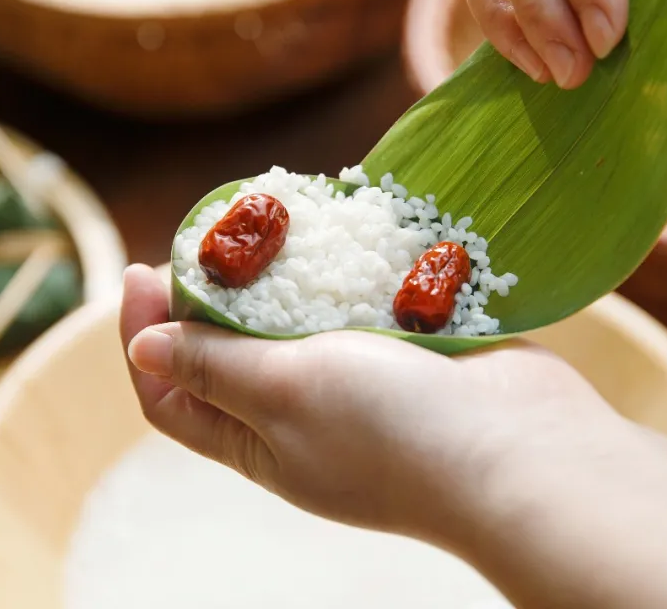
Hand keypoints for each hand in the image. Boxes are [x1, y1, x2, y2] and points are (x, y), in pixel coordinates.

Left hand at [119, 263, 618, 538]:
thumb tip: (143, 350)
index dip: (144, 333)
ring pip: (295, 320)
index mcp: (260, 442)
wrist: (523, 447)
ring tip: (265, 220)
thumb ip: (213, 368)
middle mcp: (302, 414)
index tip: (143, 268)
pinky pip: (354, 304)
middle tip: (207, 231)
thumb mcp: (283, 395)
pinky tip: (333, 228)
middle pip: (229, 350)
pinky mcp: (405, 349)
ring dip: (276, 274)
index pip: (172, 393)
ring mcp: (358, 381)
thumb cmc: (392, 430)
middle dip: (209, 292)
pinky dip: (336, 270)